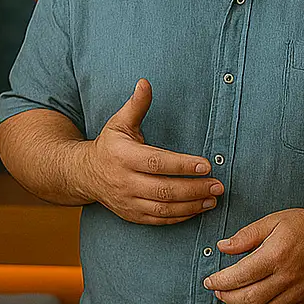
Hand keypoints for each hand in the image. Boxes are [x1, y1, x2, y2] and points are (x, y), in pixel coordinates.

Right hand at [82, 79, 221, 225]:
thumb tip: (146, 82)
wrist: (85, 174)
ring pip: (163, 208)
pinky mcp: (132, 215)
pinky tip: (197, 209)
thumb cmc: (109, 145)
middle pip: (163, 189)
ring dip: (191, 205)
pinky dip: (180, 216)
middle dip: (194, 189)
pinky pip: (159, 220)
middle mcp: (124, 181)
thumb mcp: (119, 122)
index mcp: (123, 156)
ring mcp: (128, 201)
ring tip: (212, 199)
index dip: (182, 165)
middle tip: (218, 185)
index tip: (206, 164)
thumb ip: (136, 105)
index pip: (156, 163)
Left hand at [204, 207, 303, 303]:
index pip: (241, 275)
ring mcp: (298, 292)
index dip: (220, 281)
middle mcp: (287, 277)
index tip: (209, 281)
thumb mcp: (274, 220)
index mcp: (276, 255)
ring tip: (230, 299)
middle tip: (217, 291)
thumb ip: (246, 235)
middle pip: (249, 299)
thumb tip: (222, 247)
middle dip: (227, 298)